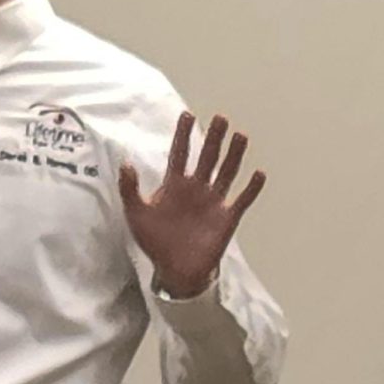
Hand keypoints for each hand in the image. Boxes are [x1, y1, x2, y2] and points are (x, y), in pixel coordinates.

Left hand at [118, 111, 266, 296]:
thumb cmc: (155, 241)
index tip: (188, 114)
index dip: (183, 135)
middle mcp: (196, 189)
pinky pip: (242, 200)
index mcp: (174, 185)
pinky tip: (259, 173)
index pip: (180, 154)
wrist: (174, 269)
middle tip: (220, 117)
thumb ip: (129, 189)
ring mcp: (213, 202)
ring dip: (234, 155)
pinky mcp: (226, 218)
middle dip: (213, 138)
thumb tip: (125, 163)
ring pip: (227, 173)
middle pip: (207, 158)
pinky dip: (251, 188)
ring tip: (240, 135)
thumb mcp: (136, 213)